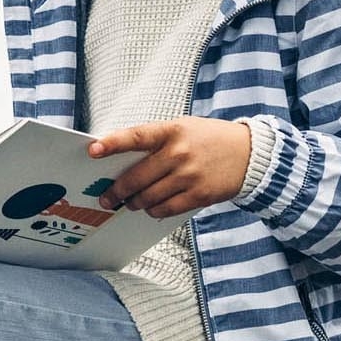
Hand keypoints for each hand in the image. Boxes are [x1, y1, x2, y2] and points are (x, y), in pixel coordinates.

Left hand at [88, 118, 252, 217]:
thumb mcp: (182, 129)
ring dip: (135, 204)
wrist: (248, 153)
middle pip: (136, 178)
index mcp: (171, 131)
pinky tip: (152, 208)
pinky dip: (154, 211)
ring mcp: (189, 175)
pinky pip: (166, 209)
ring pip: (148, 198)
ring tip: (131, 203)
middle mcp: (179, 153)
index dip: (112, 143)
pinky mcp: (199, 195)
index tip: (93, 151)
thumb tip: (122, 163)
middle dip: (116, 192)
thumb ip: (155, 142)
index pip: (136, 136)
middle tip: (106, 198)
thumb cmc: (207, 139)